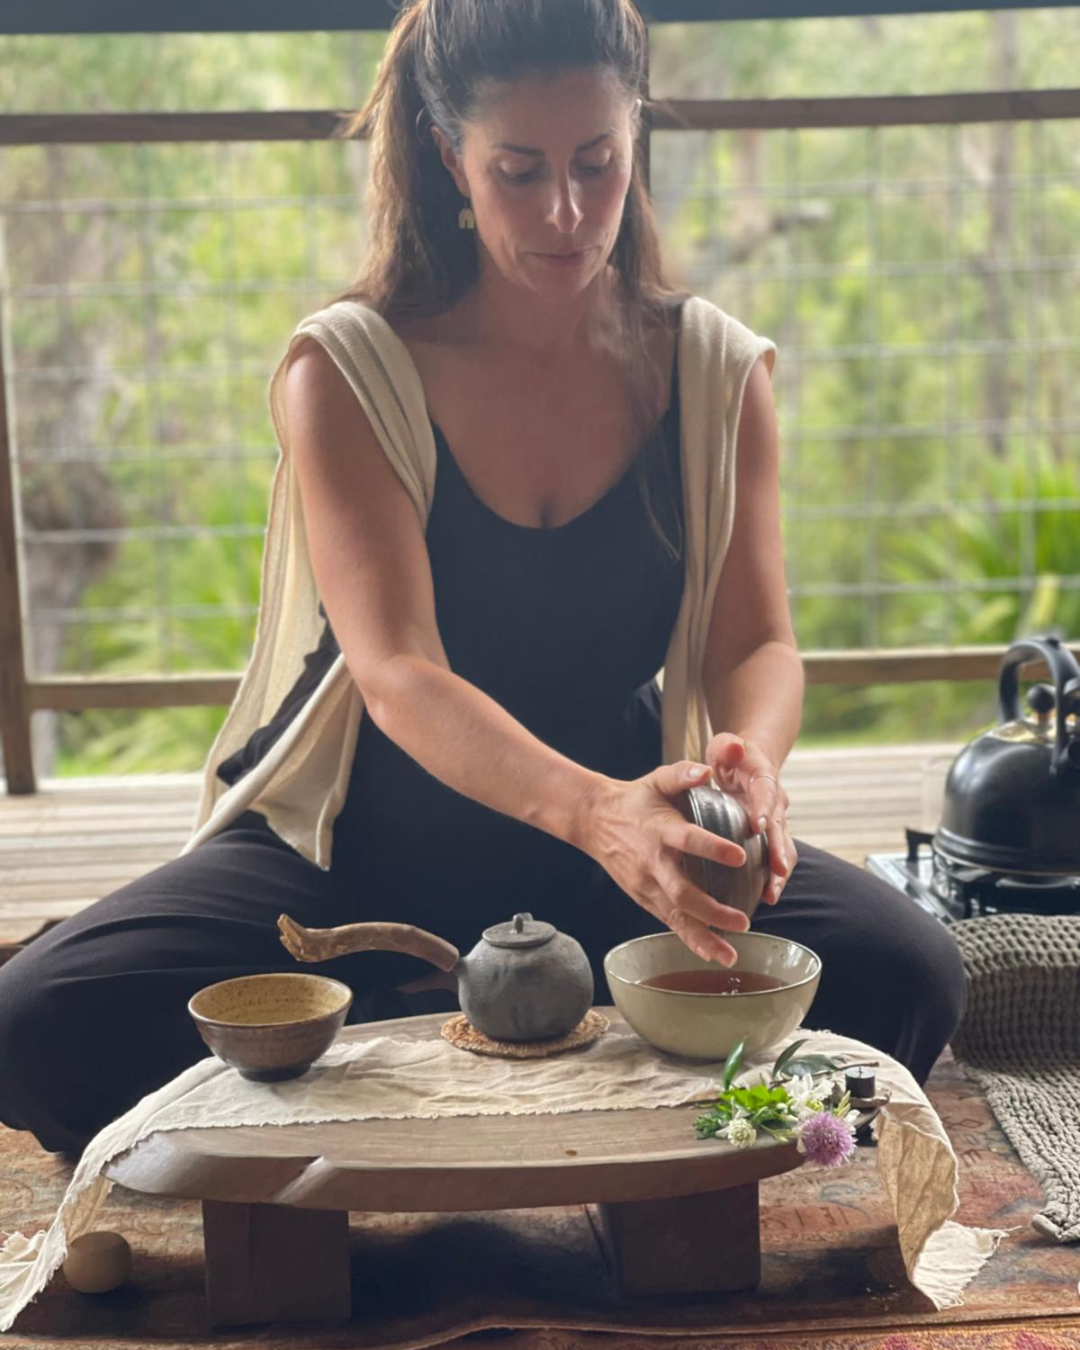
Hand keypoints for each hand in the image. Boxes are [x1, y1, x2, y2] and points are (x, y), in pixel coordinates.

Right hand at [575, 761, 750, 966]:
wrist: (594, 820)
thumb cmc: (635, 798)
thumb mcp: (657, 779)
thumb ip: (683, 773)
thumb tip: (709, 770)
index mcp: (660, 830)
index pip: (688, 840)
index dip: (712, 848)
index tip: (738, 855)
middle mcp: (653, 863)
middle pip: (682, 893)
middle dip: (712, 911)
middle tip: (742, 921)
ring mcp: (647, 885)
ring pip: (675, 917)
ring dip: (703, 937)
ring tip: (730, 955)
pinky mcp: (644, 898)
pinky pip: (669, 923)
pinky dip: (690, 940)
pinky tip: (713, 953)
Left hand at [705, 733, 795, 905]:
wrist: (749, 762)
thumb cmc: (732, 755)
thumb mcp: (725, 745)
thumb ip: (727, 746)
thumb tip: (733, 746)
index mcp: (764, 778)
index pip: (766, 791)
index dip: (763, 808)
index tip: (758, 825)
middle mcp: (775, 801)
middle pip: (781, 827)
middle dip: (779, 850)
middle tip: (775, 871)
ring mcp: (775, 820)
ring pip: (783, 848)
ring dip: (780, 872)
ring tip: (771, 895)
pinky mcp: (771, 836)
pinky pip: (776, 858)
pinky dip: (773, 878)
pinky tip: (764, 898)